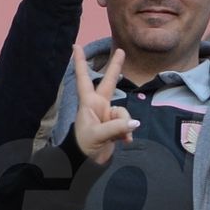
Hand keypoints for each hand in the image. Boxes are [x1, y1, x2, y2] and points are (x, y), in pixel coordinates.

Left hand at [72, 46, 137, 162]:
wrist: (86, 164)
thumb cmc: (84, 146)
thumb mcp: (98, 135)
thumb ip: (117, 127)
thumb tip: (134, 122)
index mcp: (89, 103)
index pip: (84, 78)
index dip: (79, 62)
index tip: (75, 46)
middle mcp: (98, 105)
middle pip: (109, 83)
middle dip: (115, 68)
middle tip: (120, 50)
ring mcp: (108, 115)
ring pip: (124, 111)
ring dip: (124, 125)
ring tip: (118, 137)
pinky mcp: (116, 125)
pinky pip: (128, 124)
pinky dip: (128, 132)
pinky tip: (125, 141)